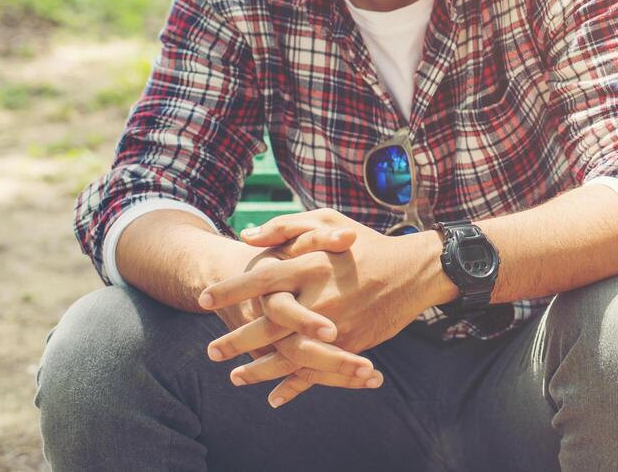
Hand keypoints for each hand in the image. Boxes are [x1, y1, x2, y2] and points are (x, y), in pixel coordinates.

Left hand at [200, 209, 434, 404]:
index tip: (204, 300)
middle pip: (268, 323)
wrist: (414, 270)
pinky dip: (294, 386)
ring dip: (258, 368)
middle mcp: (320, 296)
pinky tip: (274, 396)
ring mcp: (336, 324)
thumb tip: (246, 236)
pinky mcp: (350, 343)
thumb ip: (286, 227)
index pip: (261, 279)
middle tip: (211, 351)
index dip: (230, 290)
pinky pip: (317, 369)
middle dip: (236, 339)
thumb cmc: (366, 243)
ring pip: (287, 353)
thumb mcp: (328, 222)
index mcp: (311, 264)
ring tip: (235, 376)